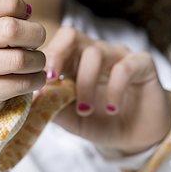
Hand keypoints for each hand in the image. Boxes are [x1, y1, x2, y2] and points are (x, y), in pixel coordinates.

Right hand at [0, 0, 45, 140]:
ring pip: (18, 58)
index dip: (12, 3)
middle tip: (37, 40)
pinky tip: (34, 78)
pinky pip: (19, 83)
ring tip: (37, 61)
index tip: (23, 14)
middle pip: (9, 28)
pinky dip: (35, 80)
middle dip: (35, 34)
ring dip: (38, 60)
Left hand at [42, 27, 170, 154]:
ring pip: (94, 53)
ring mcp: (117, 54)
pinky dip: (114, 89)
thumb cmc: (100, 122)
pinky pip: (124, 67)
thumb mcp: (71, 118)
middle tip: (52, 79)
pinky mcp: (141, 63)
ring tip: (85, 110)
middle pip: (71, 35)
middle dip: (57, 54)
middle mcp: (93, 51)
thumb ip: (52, 106)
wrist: (137, 137)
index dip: (43, 62)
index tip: (37, 86)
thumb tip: (29, 99)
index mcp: (72, 60)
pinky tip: (111, 109)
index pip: (53, 46)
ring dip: (85, 83)